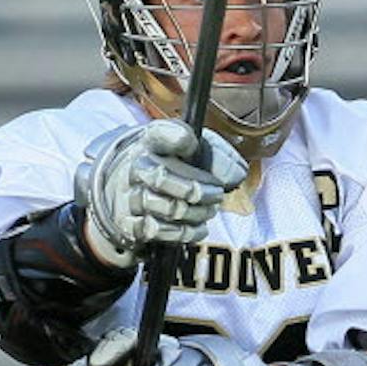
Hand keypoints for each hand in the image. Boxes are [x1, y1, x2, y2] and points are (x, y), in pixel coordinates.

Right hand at [74, 120, 249, 265]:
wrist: (139, 186)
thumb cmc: (177, 165)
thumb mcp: (197, 151)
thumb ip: (219, 157)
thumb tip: (236, 174)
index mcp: (153, 141)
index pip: (160, 132)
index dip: (176, 136)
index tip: (189, 141)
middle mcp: (136, 166)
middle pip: (162, 178)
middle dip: (197, 190)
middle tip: (217, 193)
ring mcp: (130, 196)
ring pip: (165, 208)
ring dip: (196, 213)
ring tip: (209, 210)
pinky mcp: (130, 223)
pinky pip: (157, 232)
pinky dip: (185, 233)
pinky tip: (198, 227)